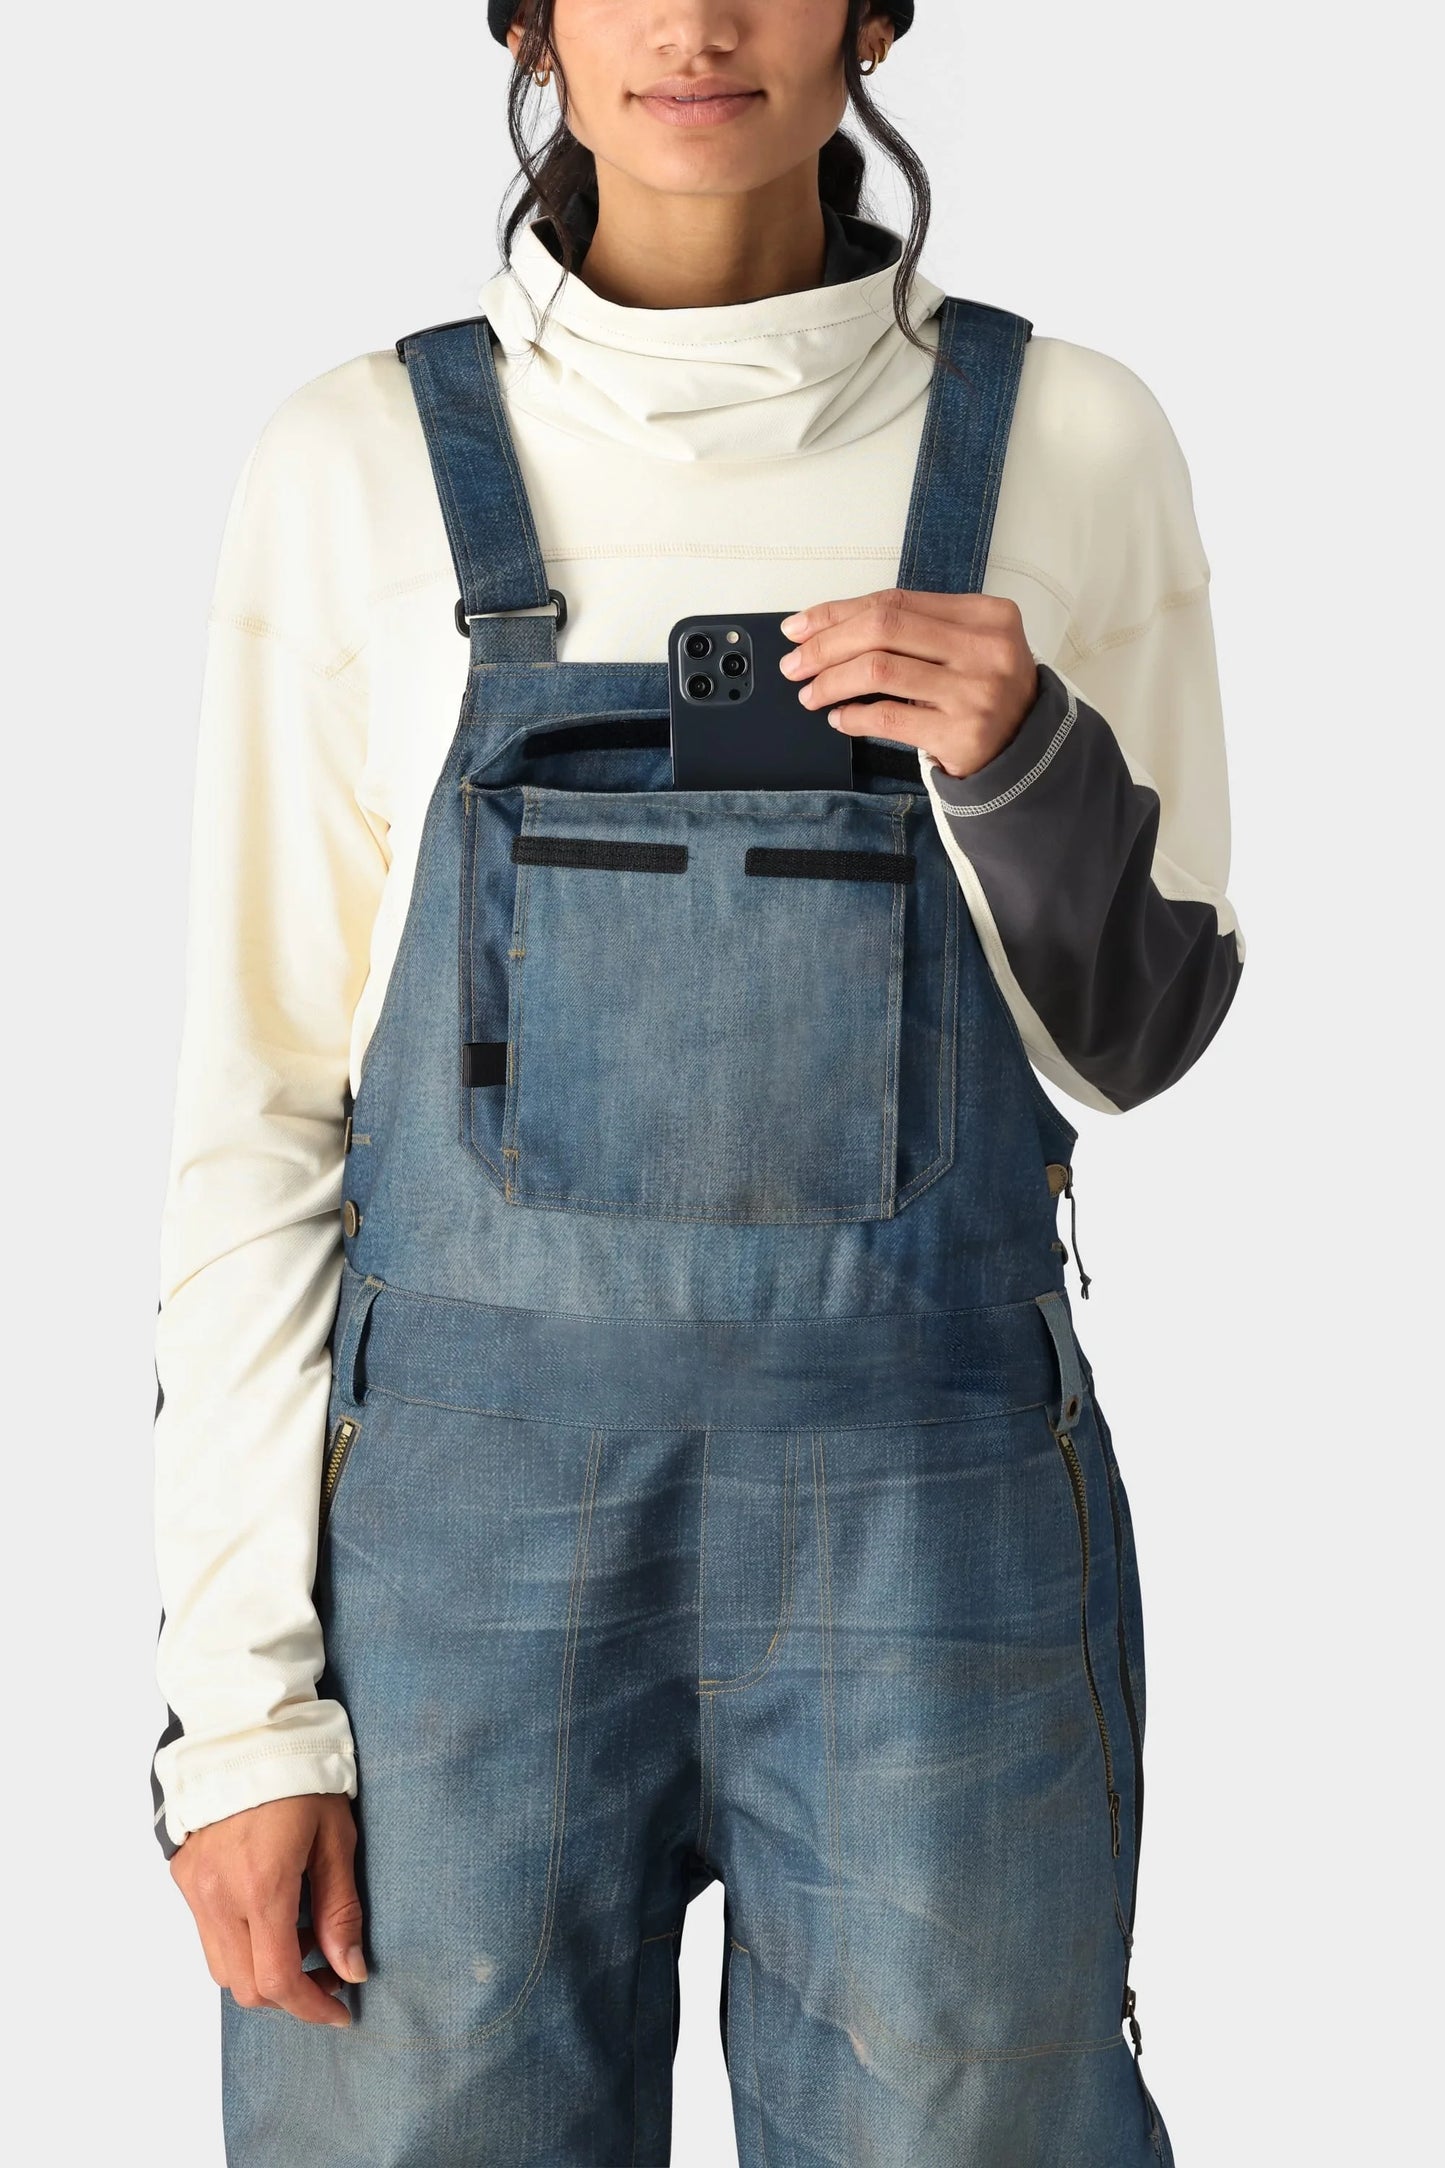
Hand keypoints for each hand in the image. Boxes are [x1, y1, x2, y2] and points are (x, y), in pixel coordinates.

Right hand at [170, 1793, 363, 2026]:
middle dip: (291, 1994)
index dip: (312, 2007)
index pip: (279, 1979)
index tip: (340, 2012)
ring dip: (262, 1973)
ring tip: (302, 1941)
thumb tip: (351, 1970)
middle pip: (246, 1987)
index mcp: (262, 1886)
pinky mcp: (183, 1877)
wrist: (246, 1732)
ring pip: (222, 1969)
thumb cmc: (302, 1778)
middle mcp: (218, 1896)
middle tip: (329, 1972)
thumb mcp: (336, 1838)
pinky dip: (240, 1945)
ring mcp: (195, 1889)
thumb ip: (341, 1909)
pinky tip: (270, 1918)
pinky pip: (208, 1936)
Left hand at [777, 588, 1038, 780]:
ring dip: (832, 681)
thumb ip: (915, 629)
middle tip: (795, 663)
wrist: (1028, 750)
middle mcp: (985, 648)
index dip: (838, 612)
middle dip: (826, 645)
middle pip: (883, 629)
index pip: (895, 602)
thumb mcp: (967, 646)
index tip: (800, 626)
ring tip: (810, 693)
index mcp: (986, 614)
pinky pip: (888, 718)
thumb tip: (829, 626)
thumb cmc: (986, 692)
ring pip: (879, 670)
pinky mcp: (961, 733)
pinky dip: (854, 717)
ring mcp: (975, 691)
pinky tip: (840, 717)